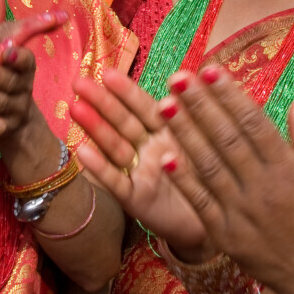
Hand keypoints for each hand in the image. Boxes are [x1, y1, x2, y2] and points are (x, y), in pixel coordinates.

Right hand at [71, 71, 206, 254]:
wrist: (217, 221)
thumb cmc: (212, 178)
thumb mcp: (207, 142)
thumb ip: (194, 114)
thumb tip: (185, 78)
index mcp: (168, 132)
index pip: (144, 107)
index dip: (126, 90)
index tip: (107, 72)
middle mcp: (149, 149)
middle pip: (124, 121)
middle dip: (102, 102)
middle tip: (78, 82)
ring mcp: (140, 173)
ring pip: (116, 146)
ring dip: (95, 127)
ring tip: (75, 108)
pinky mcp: (136, 199)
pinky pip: (116, 182)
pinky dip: (100, 167)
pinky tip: (82, 151)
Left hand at [158, 68, 293, 293]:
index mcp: (288, 168)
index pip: (254, 123)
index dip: (230, 95)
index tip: (210, 69)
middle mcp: (262, 187)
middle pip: (226, 138)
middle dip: (200, 105)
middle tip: (177, 78)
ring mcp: (241, 212)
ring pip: (208, 165)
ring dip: (184, 134)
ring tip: (165, 106)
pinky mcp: (226, 234)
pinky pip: (201, 202)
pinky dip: (183, 180)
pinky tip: (165, 156)